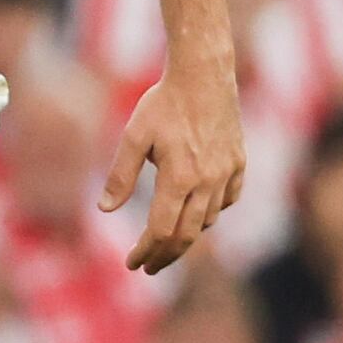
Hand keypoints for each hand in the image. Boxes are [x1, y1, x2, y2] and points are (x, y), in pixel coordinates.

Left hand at [107, 64, 247, 273]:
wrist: (205, 75)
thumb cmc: (164, 103)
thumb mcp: (134, 137)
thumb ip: (121, 176)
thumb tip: (104, 210)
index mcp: (179, 178)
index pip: (161, 231)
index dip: (145, 252)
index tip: (131, 264)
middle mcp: (207, 182)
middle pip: (186, 235)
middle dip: (165, 256)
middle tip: (148, 267)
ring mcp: (227, 173)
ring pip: (208, 220)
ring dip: (186, 235)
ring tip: (167, 238)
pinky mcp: (239, 163)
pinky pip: (227, 200)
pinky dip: (211, 212)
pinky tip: (198, 211)